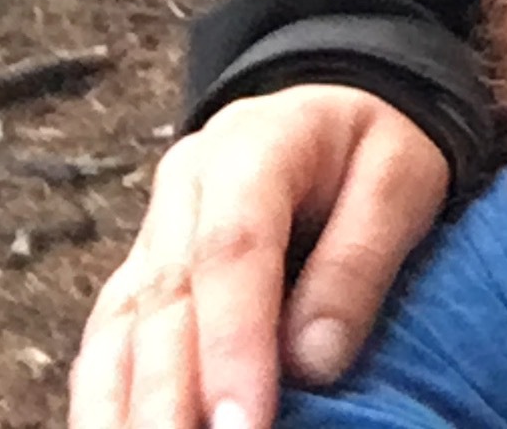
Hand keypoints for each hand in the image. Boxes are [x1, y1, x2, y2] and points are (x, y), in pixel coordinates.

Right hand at [69, 86, 449, 428]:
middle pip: (163, 301)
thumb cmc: (374, 145)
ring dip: (125, 409)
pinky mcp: (141, 275)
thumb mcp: (399, 179)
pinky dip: (106, 398)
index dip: (233, 343)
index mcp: (253, 147)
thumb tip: (312, 362)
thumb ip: (358, 262)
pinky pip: (108, 341)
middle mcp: (184, 190)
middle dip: (171, 397)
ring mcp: (153, 234)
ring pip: (118, 327)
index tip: (244, 423)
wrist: (336, 109)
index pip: (231, 251)